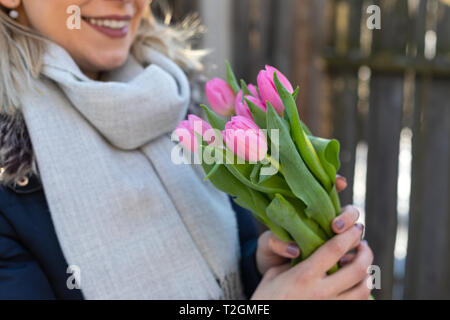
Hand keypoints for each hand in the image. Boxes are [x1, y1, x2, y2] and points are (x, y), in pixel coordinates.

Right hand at [251, 223, 372, 299]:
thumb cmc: (266, 298)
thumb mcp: (274, 274)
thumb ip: (293, 262)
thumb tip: (306, 251)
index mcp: (304, 274)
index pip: (335, 249)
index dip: (350, 235)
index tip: (356, 228)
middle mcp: (321, 291)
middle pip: (358, 269)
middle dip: (366, 253)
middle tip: (364, 246)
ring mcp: (329, 306)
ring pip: (363, 289)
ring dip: (367, 275)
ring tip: (363, 267)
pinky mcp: (332, 314)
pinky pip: (358, 304)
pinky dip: (362, 293)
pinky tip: (356, 286)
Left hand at [255, 175, 350, 274]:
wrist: (273, 276)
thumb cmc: (270, 252)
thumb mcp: (267, 244)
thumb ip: (275, 242)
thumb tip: (294, 249)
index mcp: (309, 211)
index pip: (328, 192)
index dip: (337, 183)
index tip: (341, 183)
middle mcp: (326, 223)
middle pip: (349, 211)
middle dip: (347, 216)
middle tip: (335, 226)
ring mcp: (335, 241)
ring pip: (354, 232)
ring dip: (352, 237)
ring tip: (340, 247)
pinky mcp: (338, 259)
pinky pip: (352, 256)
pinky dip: (352, 257)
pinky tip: (343, 262)